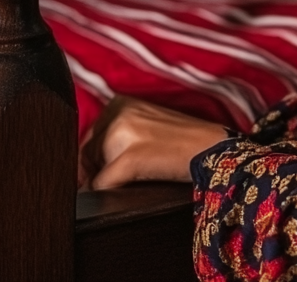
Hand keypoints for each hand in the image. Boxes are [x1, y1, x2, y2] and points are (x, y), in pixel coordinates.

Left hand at [78, 95, 228, 189]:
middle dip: (96, 170)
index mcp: (120, 102)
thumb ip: (116, 135)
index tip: (100, 171)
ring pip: (92, 170)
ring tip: (135, 178)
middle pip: (86, 153)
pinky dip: (109, 193)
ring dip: (105, 181)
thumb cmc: (182, 139)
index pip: (88, 136)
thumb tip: (85, 169)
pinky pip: (101, 185)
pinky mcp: (128, 159)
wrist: (211, 148)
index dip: (92, 160)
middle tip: (124, 177)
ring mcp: (121, 134)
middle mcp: (117, 113)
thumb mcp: (145, 125)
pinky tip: (130, 188)